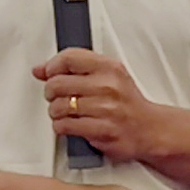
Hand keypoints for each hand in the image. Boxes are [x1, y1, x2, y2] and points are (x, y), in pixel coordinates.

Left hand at [36, 49, 180, 168]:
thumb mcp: (107, 76)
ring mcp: (105, 109)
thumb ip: (75, 68)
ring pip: (58, 107)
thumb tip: (40, 69)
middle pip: (58, 83)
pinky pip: (65, 126)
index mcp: (109, 68)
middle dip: (51, 92)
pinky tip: (69, 124)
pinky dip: (61, 126)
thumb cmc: (126, 102)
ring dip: (55, 111)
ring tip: (65, 112)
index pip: (69, 58)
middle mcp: (108, 86)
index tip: (49, 73)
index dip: (52, 66)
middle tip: (56, 96)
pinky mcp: (102, 131)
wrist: (149, 129)